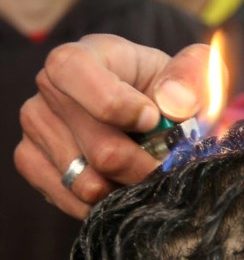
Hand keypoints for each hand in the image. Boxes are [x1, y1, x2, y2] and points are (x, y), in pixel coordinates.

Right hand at [15, 34, 210, 218]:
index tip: (153, 121)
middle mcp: (51, 87)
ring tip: (143, 170)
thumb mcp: (195, 72)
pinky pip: (68, 198)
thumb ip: (193, 78)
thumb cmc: (171, 89)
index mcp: (87, 55)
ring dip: (127, 187)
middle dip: (144, 166)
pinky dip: (103, 203)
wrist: (154, 115)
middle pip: (100, 149)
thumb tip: (174, 104)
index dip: (113, 103)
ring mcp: (38, 126)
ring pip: (86, 181)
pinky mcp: (32, 160)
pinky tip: (121, 186)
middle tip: (167, 166)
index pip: (73, 71)